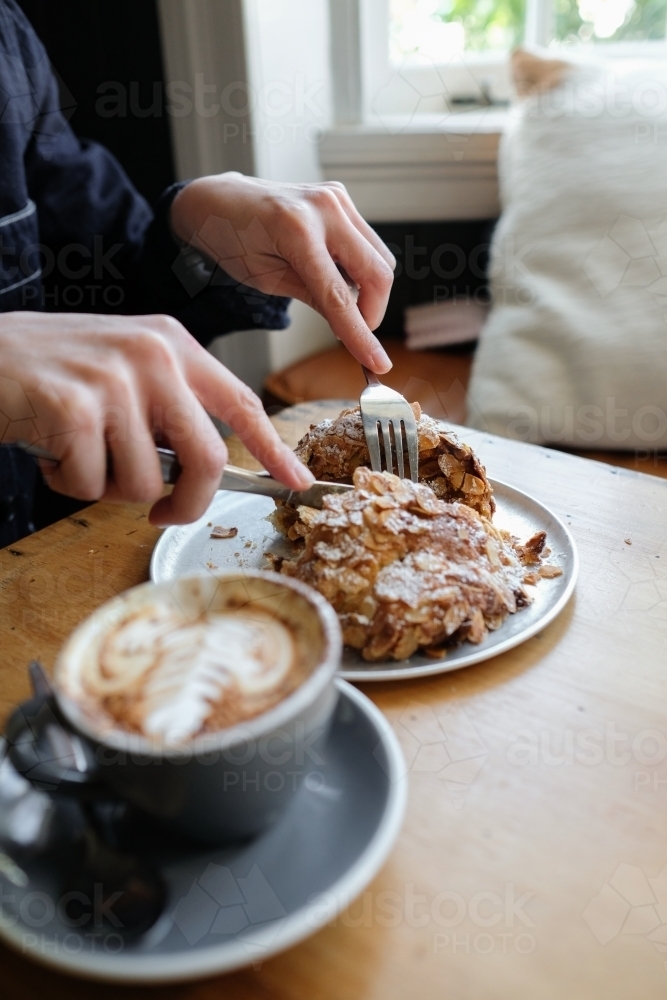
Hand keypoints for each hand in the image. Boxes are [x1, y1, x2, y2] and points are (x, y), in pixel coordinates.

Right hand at [0, 311, 312, 524]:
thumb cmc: (49, 371)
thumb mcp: (122, 369)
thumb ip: (167, 407)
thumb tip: (203, 470)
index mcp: (172, 344)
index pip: (241, 401)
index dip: (273, 449)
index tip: (297, 482)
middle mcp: (153, 355)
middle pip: (207, 457)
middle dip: (187, 502)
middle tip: (161, 512)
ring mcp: (115, 379)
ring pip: (144, 481)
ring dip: (105, 485)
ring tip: (74, 451)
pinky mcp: (76, 408)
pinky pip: (91, 483)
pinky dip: (66, 482)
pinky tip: (48, 449)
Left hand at [170, 173, 395, 372]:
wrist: (218, 201)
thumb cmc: (232, 240)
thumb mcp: (266, 281)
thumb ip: (313, 298)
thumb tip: (350, 323)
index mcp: (296, 231)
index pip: (339, 296)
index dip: (361, 334)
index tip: (378, 363)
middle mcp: (323, 209)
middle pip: (378, 272)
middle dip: (373, 311)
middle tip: (354, 330)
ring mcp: (336, 198)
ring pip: (381, 258)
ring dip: (369, 289)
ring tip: (336, 298)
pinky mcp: (340, 197)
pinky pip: (369, 242)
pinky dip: (360, 267)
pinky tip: (333, 273)